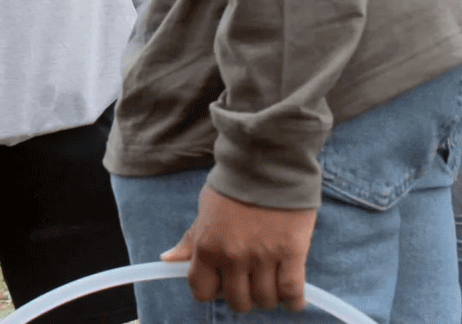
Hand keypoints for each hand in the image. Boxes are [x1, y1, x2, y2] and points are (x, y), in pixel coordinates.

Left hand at [161, 185, 315, 312]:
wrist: (268, 160)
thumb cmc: (235, 184)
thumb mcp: (205, 209)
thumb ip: (190, 240)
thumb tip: (168, 260)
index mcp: (207, 245)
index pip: (202, 291)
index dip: (213, 290)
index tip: (223, 282)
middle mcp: (233, 255)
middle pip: (238, 301)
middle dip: (244, 295)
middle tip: (251, 280)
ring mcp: (263, 256)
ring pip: (265, 299)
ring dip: (268, 296)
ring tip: (272, 280)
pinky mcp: (292, 252)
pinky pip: (292, 292)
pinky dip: (293, 300)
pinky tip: (291, 293)